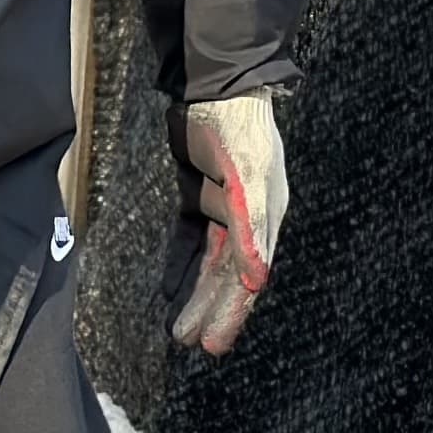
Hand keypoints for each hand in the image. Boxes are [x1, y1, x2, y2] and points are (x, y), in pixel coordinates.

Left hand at [168, 92, 285, 355]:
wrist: (220, 87)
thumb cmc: (241, 133)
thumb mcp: (250, 181)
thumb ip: (252, 230)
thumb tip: (256, 280)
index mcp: (264, 221)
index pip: (247, 279)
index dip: (231, 312)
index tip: (212, 345)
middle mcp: (246, 220)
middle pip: (226, 276)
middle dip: (209, 310)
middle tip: (189, 342)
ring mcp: (221, 208)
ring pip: (207, 262)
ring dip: (194, 293)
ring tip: (178, 327)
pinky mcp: (198, 193)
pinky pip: (189, 238)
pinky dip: (180, 262)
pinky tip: (167, 286)